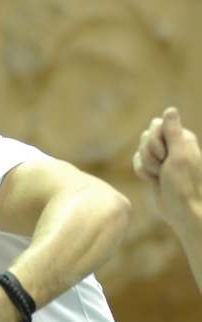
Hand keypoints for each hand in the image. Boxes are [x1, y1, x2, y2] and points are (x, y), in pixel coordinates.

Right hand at [133, 107, 201, 232]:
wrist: (182, 211)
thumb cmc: (184, 184)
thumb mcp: (179, 155)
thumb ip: (173, 131)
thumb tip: (170, 110)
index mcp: (182, 138)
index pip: (155, 125)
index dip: (155, 141)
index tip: (166, 156)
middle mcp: (172, 145)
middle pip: (145, 137)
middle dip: (149, 154)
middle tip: (163, 169)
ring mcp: (163, 157)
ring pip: (139, 150)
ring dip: (146, 165)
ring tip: (159, 176)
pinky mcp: (154, 169)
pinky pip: (137, 163)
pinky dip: (142, 172)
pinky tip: (153, 180)